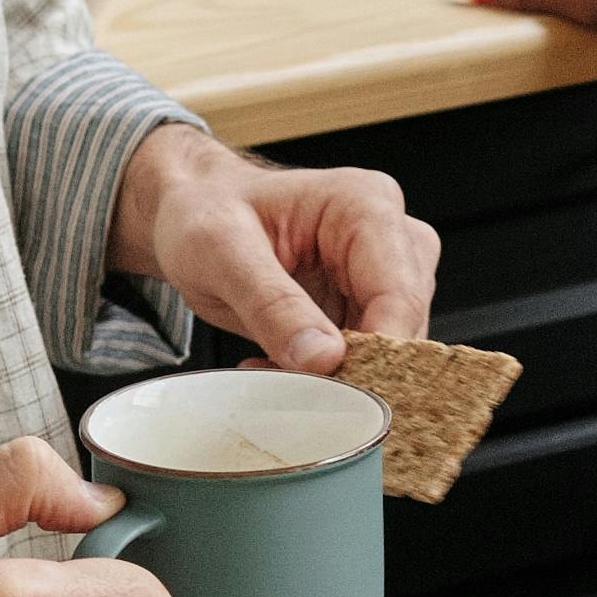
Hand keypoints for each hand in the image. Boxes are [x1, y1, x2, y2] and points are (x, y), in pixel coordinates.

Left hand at [112, 123, 437, 370]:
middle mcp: (391, 236)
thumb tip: (324, 358)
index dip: (375, 354)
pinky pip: (368, 356)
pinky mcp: (368, 303)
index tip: (331, 391)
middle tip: (289, 383)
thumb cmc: (205, 212)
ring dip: (338, 374)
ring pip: (391, 349)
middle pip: (404, 326)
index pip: (399, 295)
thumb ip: (272, 304)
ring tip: (272, 365)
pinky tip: (279, 364)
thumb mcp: (221, 252)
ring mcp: (384, 273)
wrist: (191, 211)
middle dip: (354, 368)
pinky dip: (327, 373)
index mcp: (366, 205)